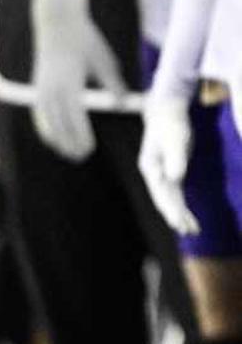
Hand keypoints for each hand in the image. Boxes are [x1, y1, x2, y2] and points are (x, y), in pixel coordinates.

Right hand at [30, 0, 126, 161]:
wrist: (57, 24)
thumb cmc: (84, 40)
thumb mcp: (105, 61)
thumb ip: (113, 85)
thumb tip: (120, 105)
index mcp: (70, 86)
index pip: (75, 121)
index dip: (81, 137)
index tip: (89, 149)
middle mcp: (52, 92)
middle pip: (59, 127)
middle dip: (69, 144)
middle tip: (80, 157)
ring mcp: (42, 92)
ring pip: (47, 124)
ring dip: (57, 140)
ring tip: (67, 152)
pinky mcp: (37, 90)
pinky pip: (40, 117)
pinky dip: (46, 129)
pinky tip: (53, 137)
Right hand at [138, 94, 198, 234]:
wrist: (165, 113)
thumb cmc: (171, 124)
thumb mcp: (176, 139)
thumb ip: (176, 158)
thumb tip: (175, 178)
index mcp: (151, 168)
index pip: (161, 192)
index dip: (170, 208)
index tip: (178, 222)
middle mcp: (153, 174)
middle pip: (163, 199)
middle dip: (175, 216)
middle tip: (186, 230)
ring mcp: (160, 175)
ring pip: (169, 199)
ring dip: (179, 215)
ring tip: (191, 230)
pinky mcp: (170, 172)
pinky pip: (175, 194)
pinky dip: (181, 206)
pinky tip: (188, 218)